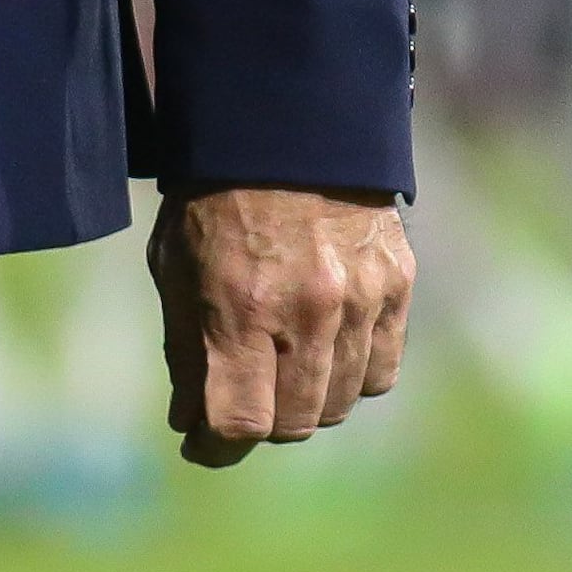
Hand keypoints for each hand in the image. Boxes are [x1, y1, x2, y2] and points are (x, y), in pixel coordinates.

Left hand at [148, 184, 413, 467]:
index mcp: (241, 307)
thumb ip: (185, 349)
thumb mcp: (176, 266)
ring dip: (305, 403)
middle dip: (260, 423)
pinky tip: (328, 351)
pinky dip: (352, 375)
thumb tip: (191, 424)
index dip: (216, 447)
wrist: (289, 124)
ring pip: (338, 403)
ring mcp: (359, 300)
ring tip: (283, 372)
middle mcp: (307, 311)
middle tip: (244, 399)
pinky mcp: (396, 285)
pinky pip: (380, 370)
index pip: (239, 423)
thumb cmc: (216, 196)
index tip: (204, 443)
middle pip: (293, 423)